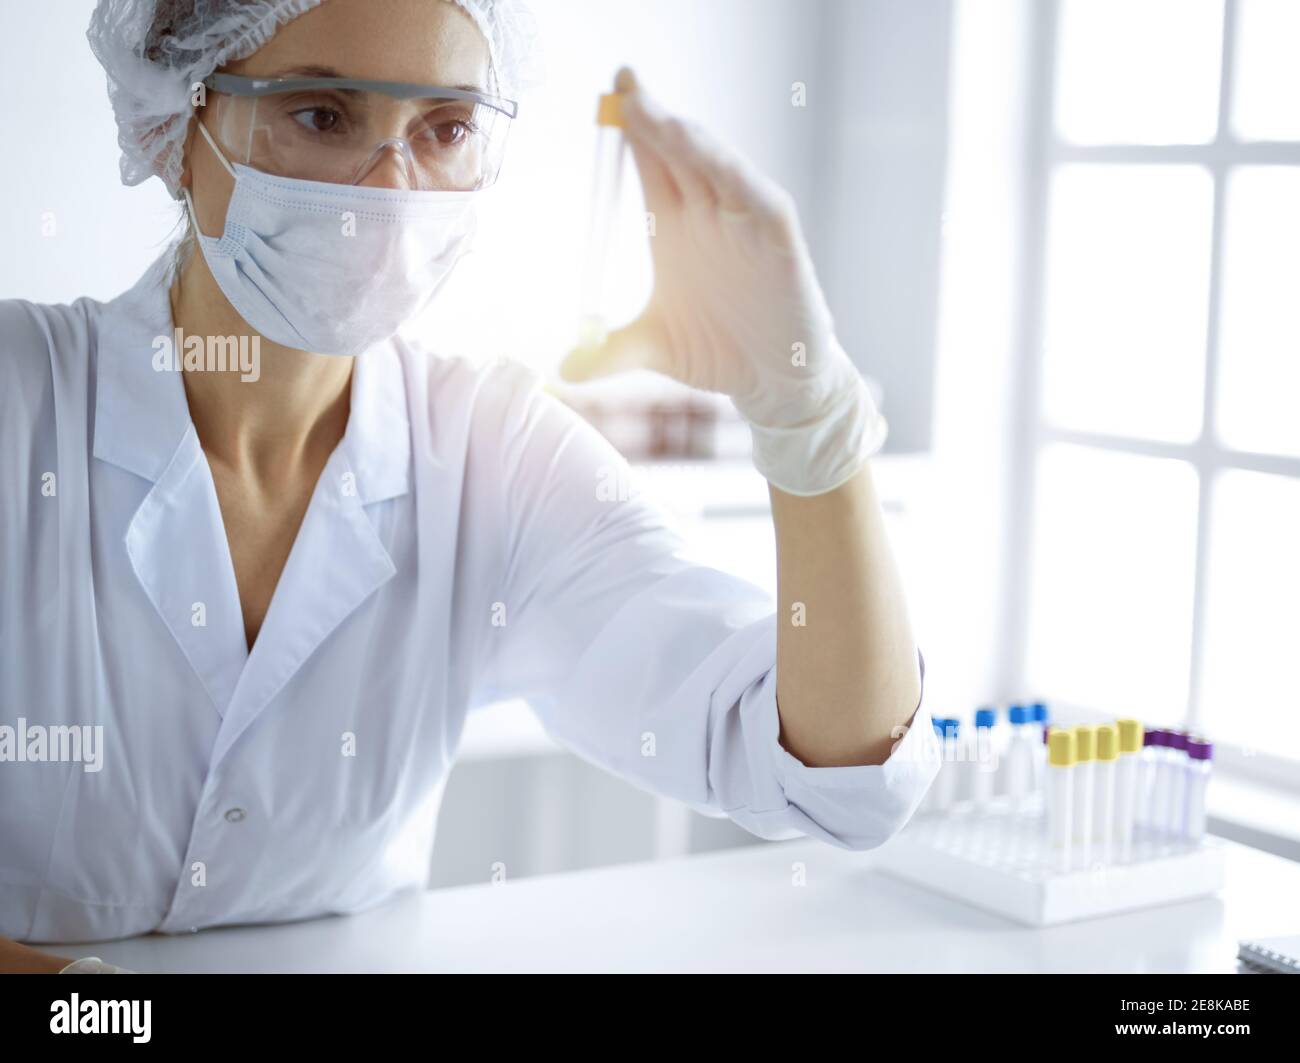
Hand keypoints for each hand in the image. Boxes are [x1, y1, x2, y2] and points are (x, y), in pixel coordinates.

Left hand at [560, 67, 886, 495]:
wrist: (773, 383)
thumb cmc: (719, 352)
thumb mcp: (653, 349)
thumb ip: (609, 354)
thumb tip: (561, 370)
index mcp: (674, 225)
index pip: (648, 161)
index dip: (629, 128)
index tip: (604, 97)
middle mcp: (708, 213)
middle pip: (677, 150)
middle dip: (651, 116)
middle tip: (622, 83)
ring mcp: (745, 223)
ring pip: (716, 166)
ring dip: (686, 139)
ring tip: (653, 114)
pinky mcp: (780, 243)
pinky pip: (759, 200)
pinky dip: (737, 177)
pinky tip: (712, 160)